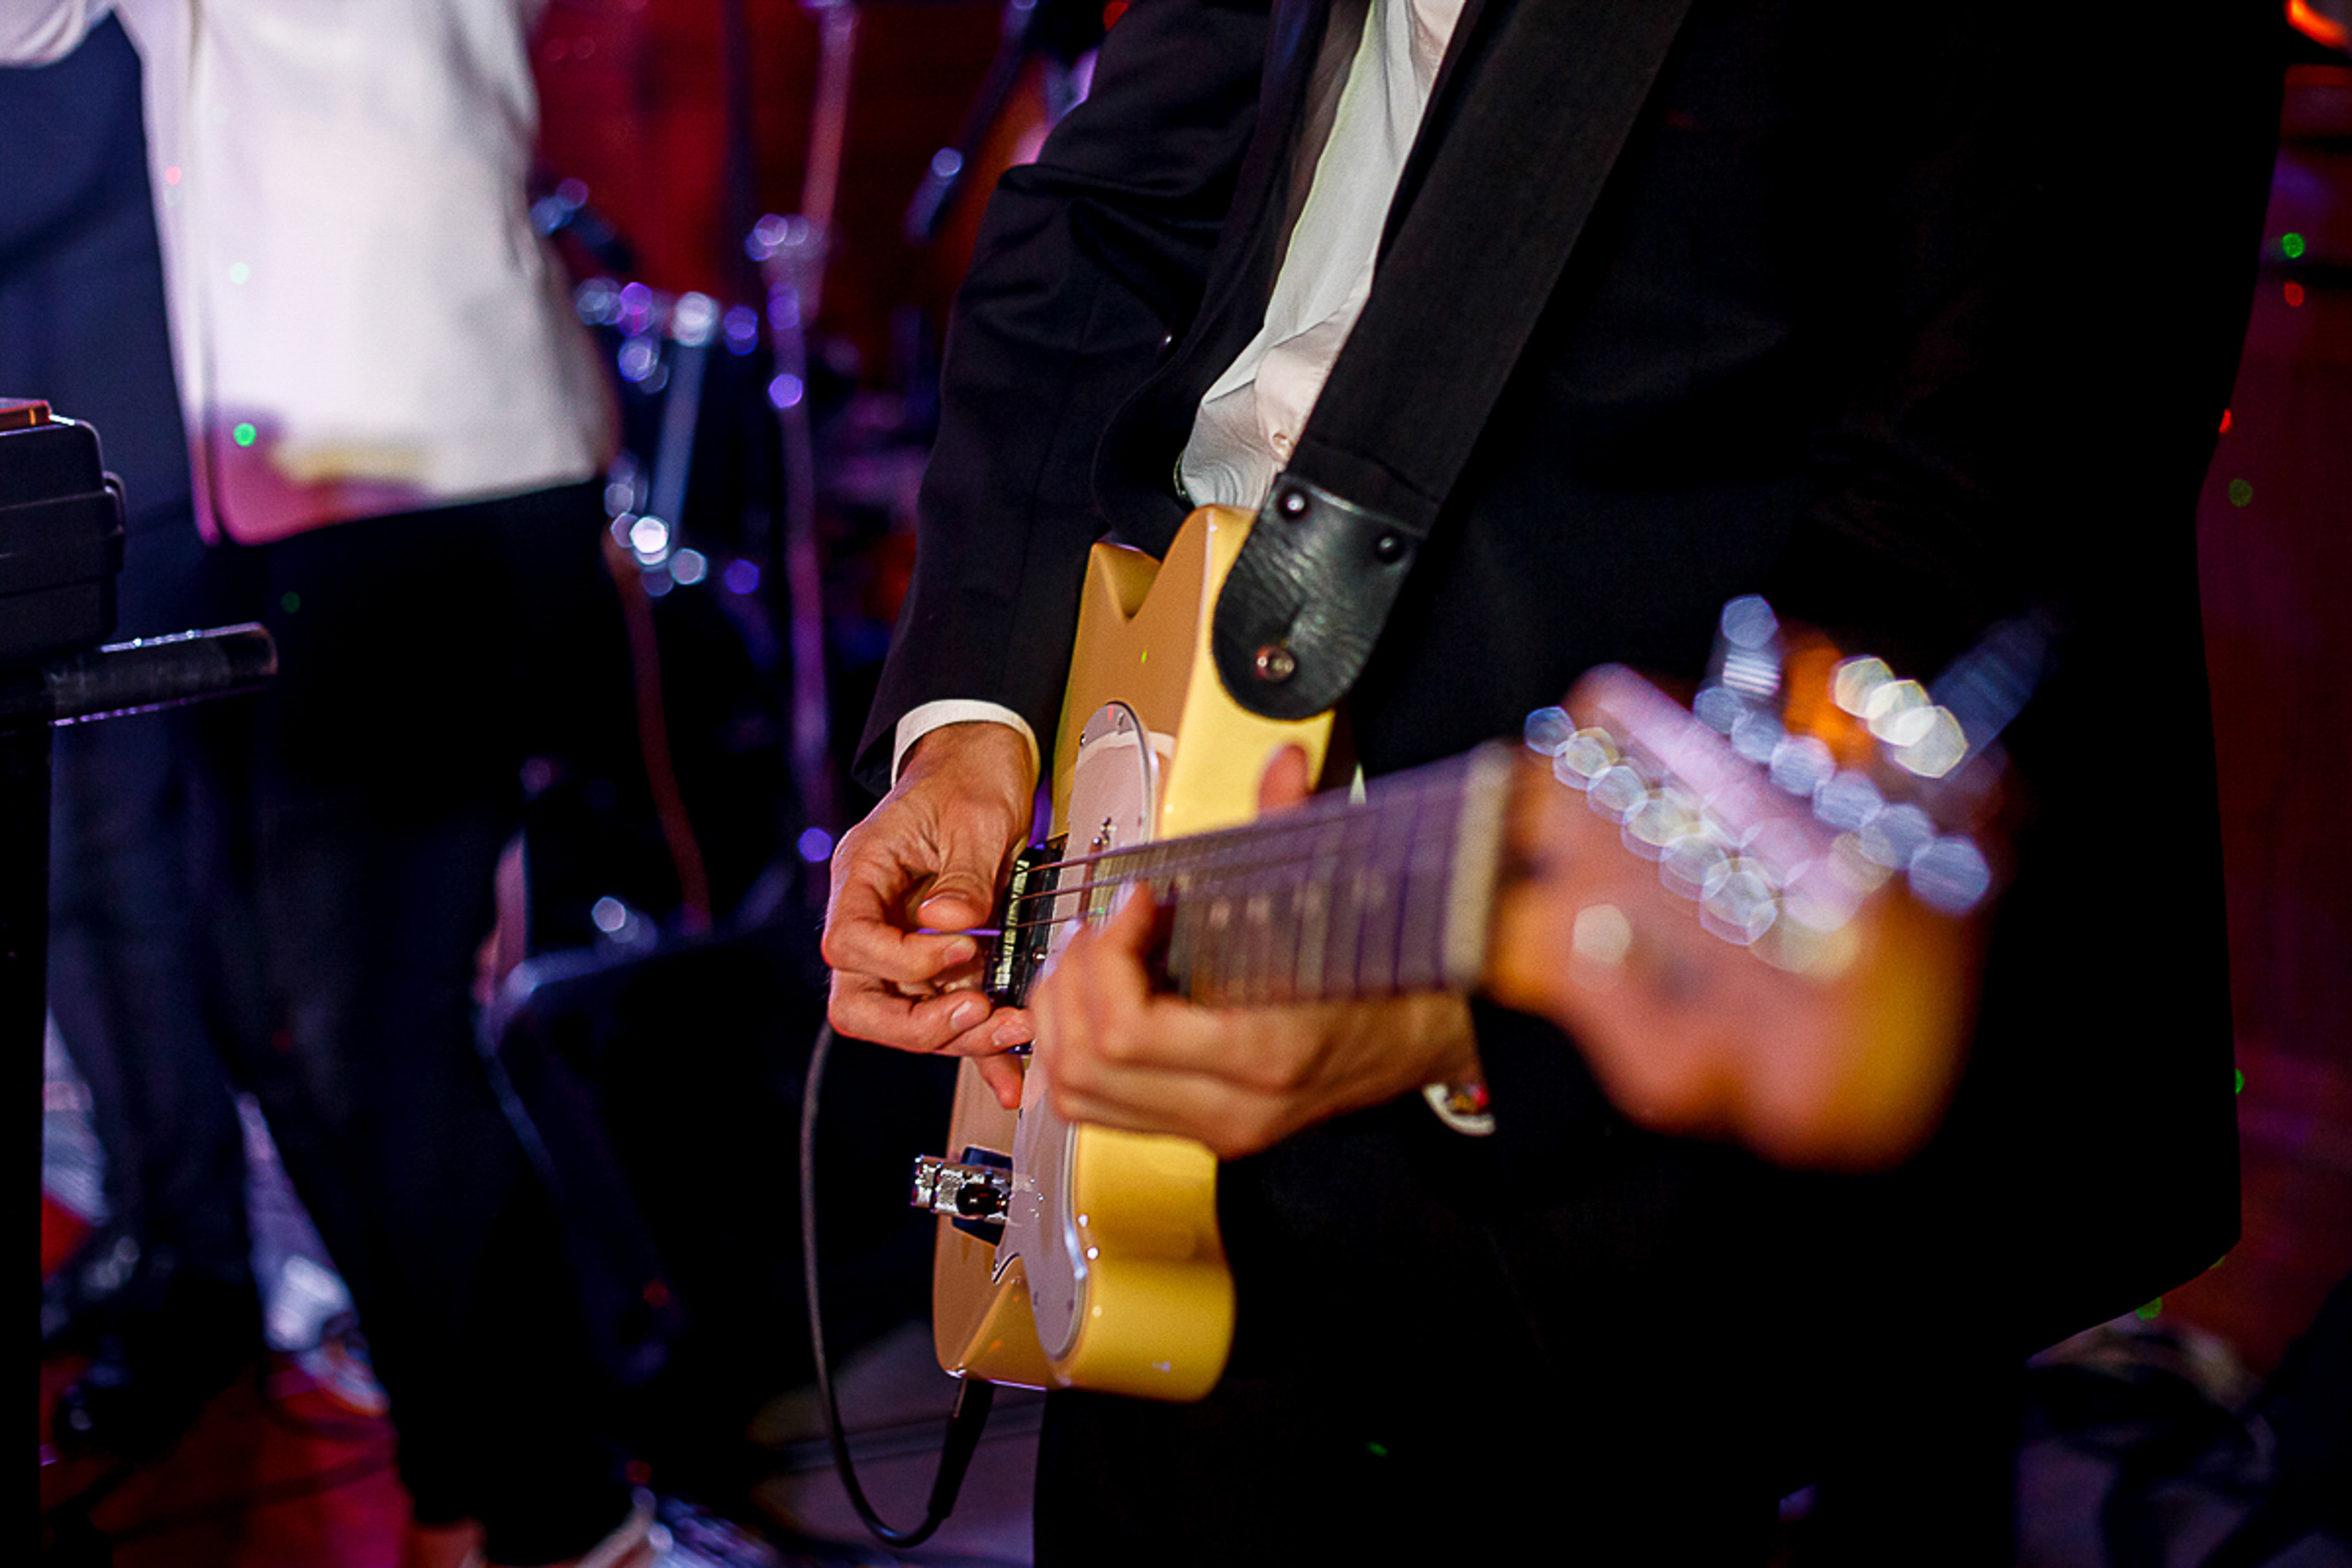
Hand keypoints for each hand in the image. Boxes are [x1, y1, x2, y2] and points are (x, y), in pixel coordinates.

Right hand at [822, 722, 1038, 1106]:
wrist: (984, 759)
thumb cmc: (969, 776)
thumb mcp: (974, 817)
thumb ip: (963, 877)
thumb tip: (950, 925)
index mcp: (862, 875)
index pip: (849, 944)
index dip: (900, 961)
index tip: (958, 952)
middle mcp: (874, 916)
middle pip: (861, 1001)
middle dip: (917, 1023)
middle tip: (976, 1015)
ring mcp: (904, 943)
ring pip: (907, 1017)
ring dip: (958, 1038)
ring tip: (1015, 1032)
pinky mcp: (940, 960)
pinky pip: (948, 1013)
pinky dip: (977, 1047)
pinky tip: (1009, 1073)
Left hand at [1027, 746, 1481, 1159]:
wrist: (1432, 1038)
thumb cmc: (1394, 980)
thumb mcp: (1341, 899)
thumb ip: (1296, 825)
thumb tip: (1281, 763)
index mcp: (1265, 1053)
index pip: (1127, 1032)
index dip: (1108, 957)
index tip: (1133, 902)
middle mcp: (1232, 1106)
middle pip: (1085, 1065)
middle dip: (1072, 983)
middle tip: (1099, 926)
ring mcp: (1213, 1126)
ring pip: (1078, 1093)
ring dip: (1060, 1019)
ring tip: (1089, 959)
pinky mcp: (1201, 1127)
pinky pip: (1098, 1106)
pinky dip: (1074, 1050)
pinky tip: (1096, 999)